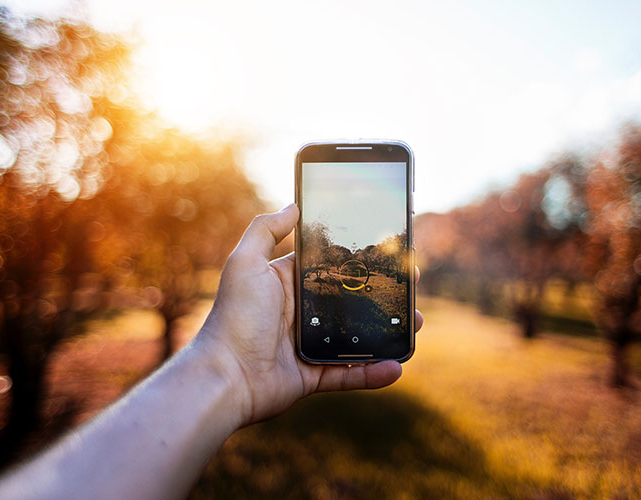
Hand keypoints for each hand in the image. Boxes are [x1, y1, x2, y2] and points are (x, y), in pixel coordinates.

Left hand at [199, 204, 423, 424]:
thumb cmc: (234, 316)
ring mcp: (309, 346)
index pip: (331, 266)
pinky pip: (350, 374)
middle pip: (351, 299)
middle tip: (411, 282)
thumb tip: (293, 204)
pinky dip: (374, 373)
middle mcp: (301, 313)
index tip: (388, 249)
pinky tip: (397, 367)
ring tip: (415, 321)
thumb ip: (266, 230)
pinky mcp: (313, 376)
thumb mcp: (245, 263)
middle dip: (382, 291)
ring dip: (388, 331)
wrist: (224, 375)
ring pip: (358, 336)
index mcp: (288, 285)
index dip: (359, 257)